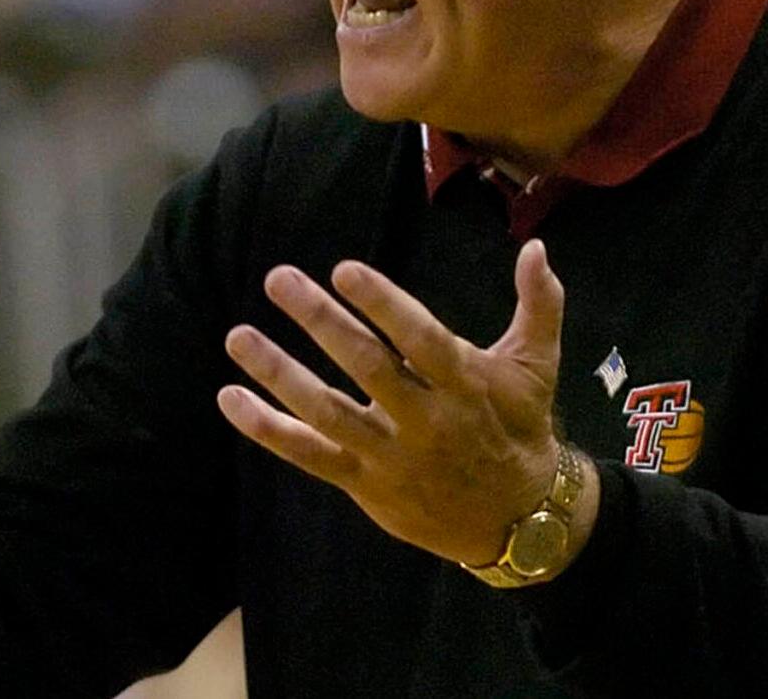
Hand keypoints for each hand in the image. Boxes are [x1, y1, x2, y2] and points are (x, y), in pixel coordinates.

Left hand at [218, 239, 582, 568]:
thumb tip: (536, 248)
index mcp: (465, 385)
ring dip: (278, 373)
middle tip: (278, 278)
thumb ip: (537, 304)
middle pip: (366, 367)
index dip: (383, 305)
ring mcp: (390, 455)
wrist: (517, 518)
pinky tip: (230, 398)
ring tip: (238, 335)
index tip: (344, 270)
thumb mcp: (537, 367)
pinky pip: (309, 455)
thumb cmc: (520, 428)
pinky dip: (267, 430)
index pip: (421, 339)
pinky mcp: (365, 483)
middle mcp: (425, 420)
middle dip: (320, 321)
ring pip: (327, 412)